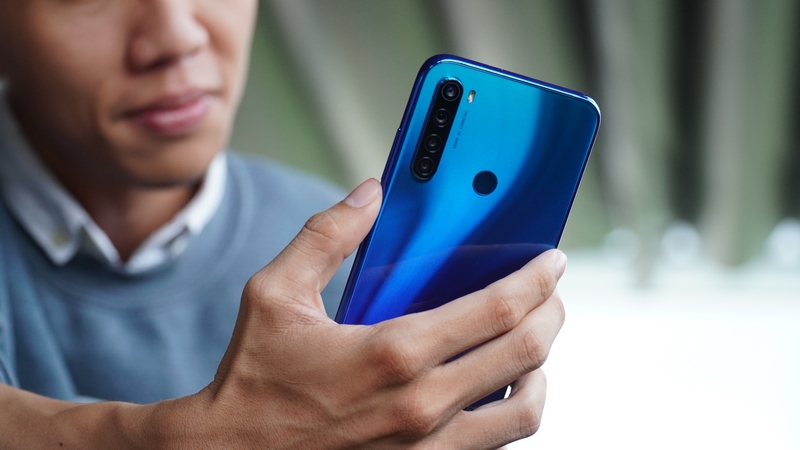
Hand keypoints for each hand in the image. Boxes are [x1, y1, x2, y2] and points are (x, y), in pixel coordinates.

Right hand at [169, 178, 566, 448]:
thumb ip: (325, 236)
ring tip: (534, 341)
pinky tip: (501, 385)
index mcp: (393, 352)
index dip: (535, 280)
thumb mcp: (273, 293)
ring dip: (541, 367)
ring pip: (524, 409)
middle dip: (551, 313)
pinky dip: (514, 407)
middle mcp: (422, 404)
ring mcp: (429, 445)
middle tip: (552, 292)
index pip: (495, 310)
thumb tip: (369, 194)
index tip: (551, 261)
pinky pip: (498, 440)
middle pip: (524, 352)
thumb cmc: (253, 377)